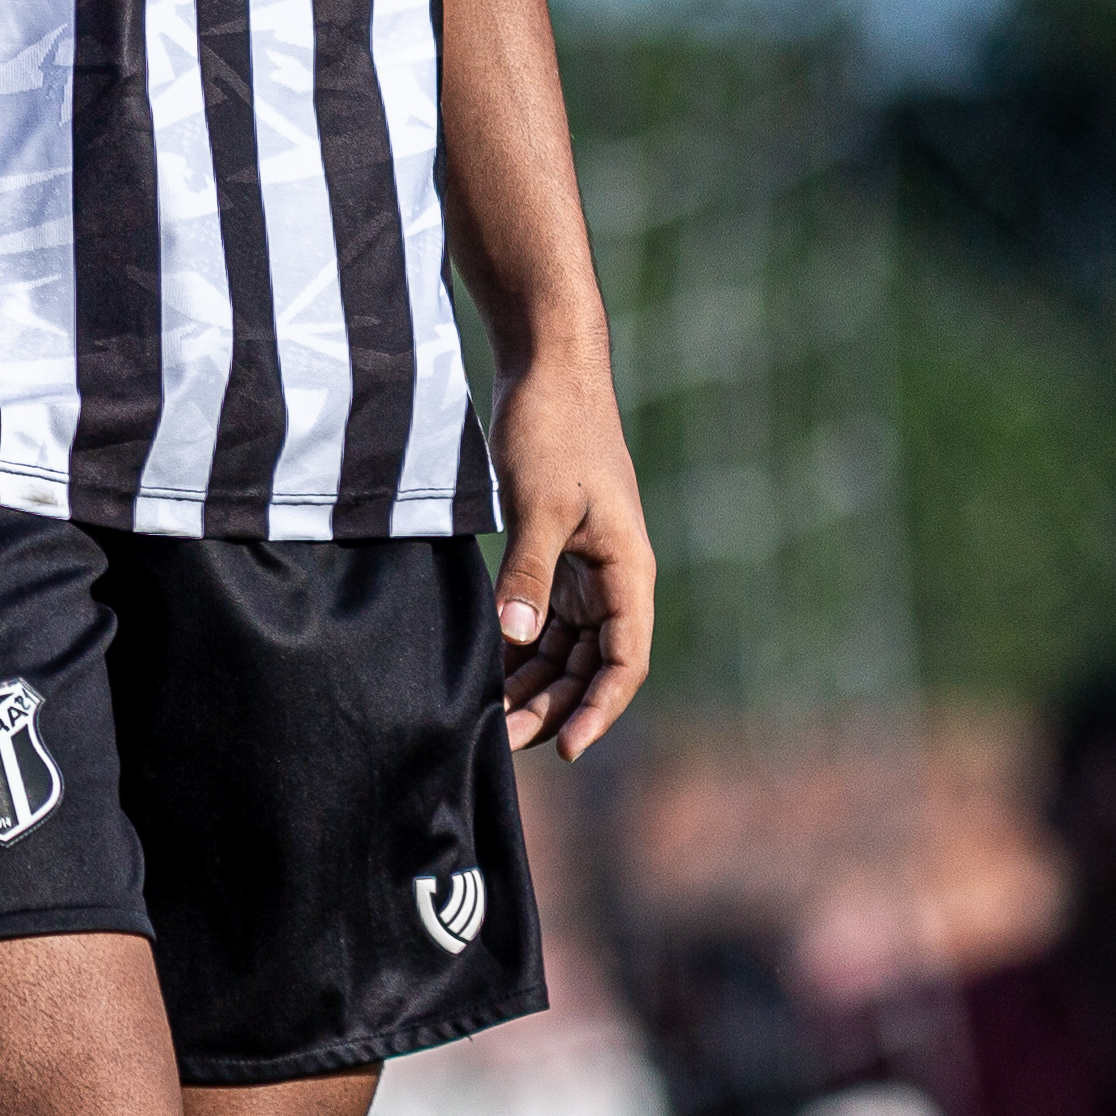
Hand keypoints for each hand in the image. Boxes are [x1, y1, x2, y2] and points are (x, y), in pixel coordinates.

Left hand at [484, 349, 651, 758]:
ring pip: (567, 650)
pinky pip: (546, 621)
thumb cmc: (554, 428)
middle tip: (503, 741)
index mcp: (627, 571)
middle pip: (592, 667)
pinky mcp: (559, 556)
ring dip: (535, 685)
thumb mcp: (539, 502)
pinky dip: (521, 650)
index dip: (598, 710)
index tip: (565, 748)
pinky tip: (488, 673)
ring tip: (490, 720)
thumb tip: (513, 638)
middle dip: (554, 708)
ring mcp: (587, 569)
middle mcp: (614, 579)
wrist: (548, 367)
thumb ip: (528, 571)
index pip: (624, 662)